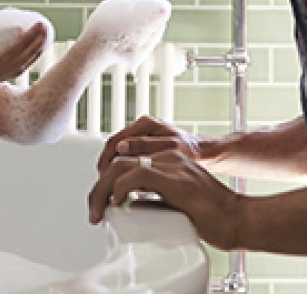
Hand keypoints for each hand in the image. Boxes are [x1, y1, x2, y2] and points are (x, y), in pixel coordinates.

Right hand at [0, 22, 47, 81]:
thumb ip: (0, 37)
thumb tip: (19, 28)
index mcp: (0, 59)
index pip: (19, 45)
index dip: (30, 35)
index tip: (38, 23)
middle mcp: (9, 66)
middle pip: (29, 51)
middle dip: (39, 37)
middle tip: (44, 24)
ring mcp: (15, 70)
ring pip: (33, 56)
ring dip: (42, 42)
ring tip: (46, 29)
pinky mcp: (18, 72)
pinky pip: (32, 60)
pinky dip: (39, 49)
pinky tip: (43, 40)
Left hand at [86, 150, 245, 249]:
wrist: (237, 219)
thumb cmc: (214, 216)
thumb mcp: (177, 203)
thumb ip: (157, 198)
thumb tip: (134, 207)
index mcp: (170, 160)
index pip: (128, 160)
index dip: (109, 179)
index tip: (101, 200)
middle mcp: (169, 157)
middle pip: (119, 160)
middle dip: (99, 184)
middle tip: (93, 208)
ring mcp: (171, 165)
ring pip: (121, 165)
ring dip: (102, 189)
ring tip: (99, 209)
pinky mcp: (173, 179)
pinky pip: (135, 175)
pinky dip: (119, 189)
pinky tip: (118, 203)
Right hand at [95, 116, 209, 171]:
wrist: (202, 153)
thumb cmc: (190, 150)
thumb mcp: (169, 147)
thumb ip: (145, 146)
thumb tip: (122, 148)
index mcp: (145, 124)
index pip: (115, 140)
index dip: (106, 160)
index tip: (103, 175)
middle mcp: (142, 128)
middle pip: (114, 146)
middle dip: (107, 165)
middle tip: (104, 182)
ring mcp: (143, 136)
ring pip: (119, 152)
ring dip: (113, 167)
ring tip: (111, 183)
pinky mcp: (145, 146)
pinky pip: (127, 156)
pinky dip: (122, 168)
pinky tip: (123, 179)